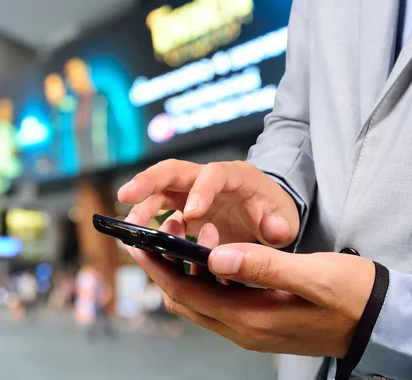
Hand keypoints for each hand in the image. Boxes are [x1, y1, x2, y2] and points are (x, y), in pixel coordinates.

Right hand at [118, 160, 298, 246]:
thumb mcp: (285, 220)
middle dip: (149, 181)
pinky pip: (160, 212)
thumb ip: (280, 225)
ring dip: (142, 206)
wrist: (265, 214)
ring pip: (160, 191)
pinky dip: (149, 224)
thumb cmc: (274, 213)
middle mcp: (207, 179)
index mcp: (236, 176)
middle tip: (126, 195)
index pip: (214, 175)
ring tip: (130, 228)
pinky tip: (143, 241)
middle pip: (174, 171)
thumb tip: (272, 232)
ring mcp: (191, 193)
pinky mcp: (181, 209)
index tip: (191, 215)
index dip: (201, 191)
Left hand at [127, 221, 375, 357]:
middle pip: (186, 300)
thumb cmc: (352, 297)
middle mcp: (243, 328)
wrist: (379, 323)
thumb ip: (263, 266)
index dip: (159, 269)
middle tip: (148, 237)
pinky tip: (208, 255)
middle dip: (162, 269)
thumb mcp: (313, 275)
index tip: (138, 243)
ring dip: (183, 272)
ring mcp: (249, 328)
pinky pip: (218, 301)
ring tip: (175, 240)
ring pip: (199, 301)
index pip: (188, 294)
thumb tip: (217, 254)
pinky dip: (204, 278)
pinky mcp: (258, 321)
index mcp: (250, 319)